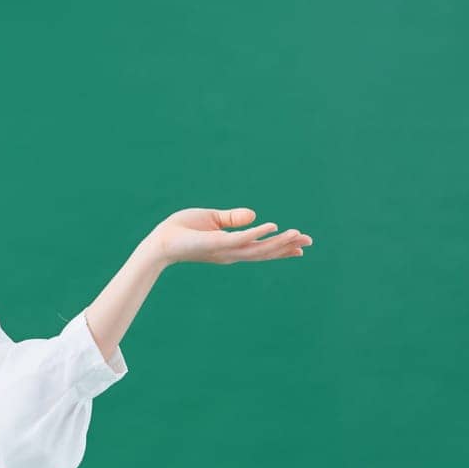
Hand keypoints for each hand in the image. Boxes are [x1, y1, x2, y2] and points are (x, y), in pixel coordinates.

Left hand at [143, 208, 312, 266]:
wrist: (159, 241)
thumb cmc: (181, 230)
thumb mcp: (211, 219)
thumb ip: (232, 218)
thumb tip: (256, 214)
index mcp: (230, 247)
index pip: (260, 248)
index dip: (280, 247)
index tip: (301, 246)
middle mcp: (230, 252)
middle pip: (264, 251)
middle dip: (286, 247)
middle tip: (309, 242)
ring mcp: (224, 250)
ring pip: (257, 248)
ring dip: (279, 242)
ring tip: (299, 236)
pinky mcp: (215, 244)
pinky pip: (239, 238)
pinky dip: (256, 233)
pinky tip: (272, 226)